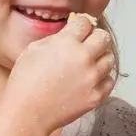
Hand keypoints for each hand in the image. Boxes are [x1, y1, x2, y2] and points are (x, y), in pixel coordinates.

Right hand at [4, 14, 115, 134]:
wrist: (27, 113)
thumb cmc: (25, 82)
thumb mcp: (34, 49)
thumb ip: (56, 38)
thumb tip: (70, 32)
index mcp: (67, 43)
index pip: (86, 22)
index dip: (81, 24)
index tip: (79, 29)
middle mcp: (83, 57)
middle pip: (103, 37)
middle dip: (95, 37)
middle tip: (88, 44)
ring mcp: (92, 78)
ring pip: (110, 59)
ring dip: (100, 58)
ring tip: (88, 63)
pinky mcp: (96, 95)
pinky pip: (109, 80)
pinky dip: (103, 78)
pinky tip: (91, 79)